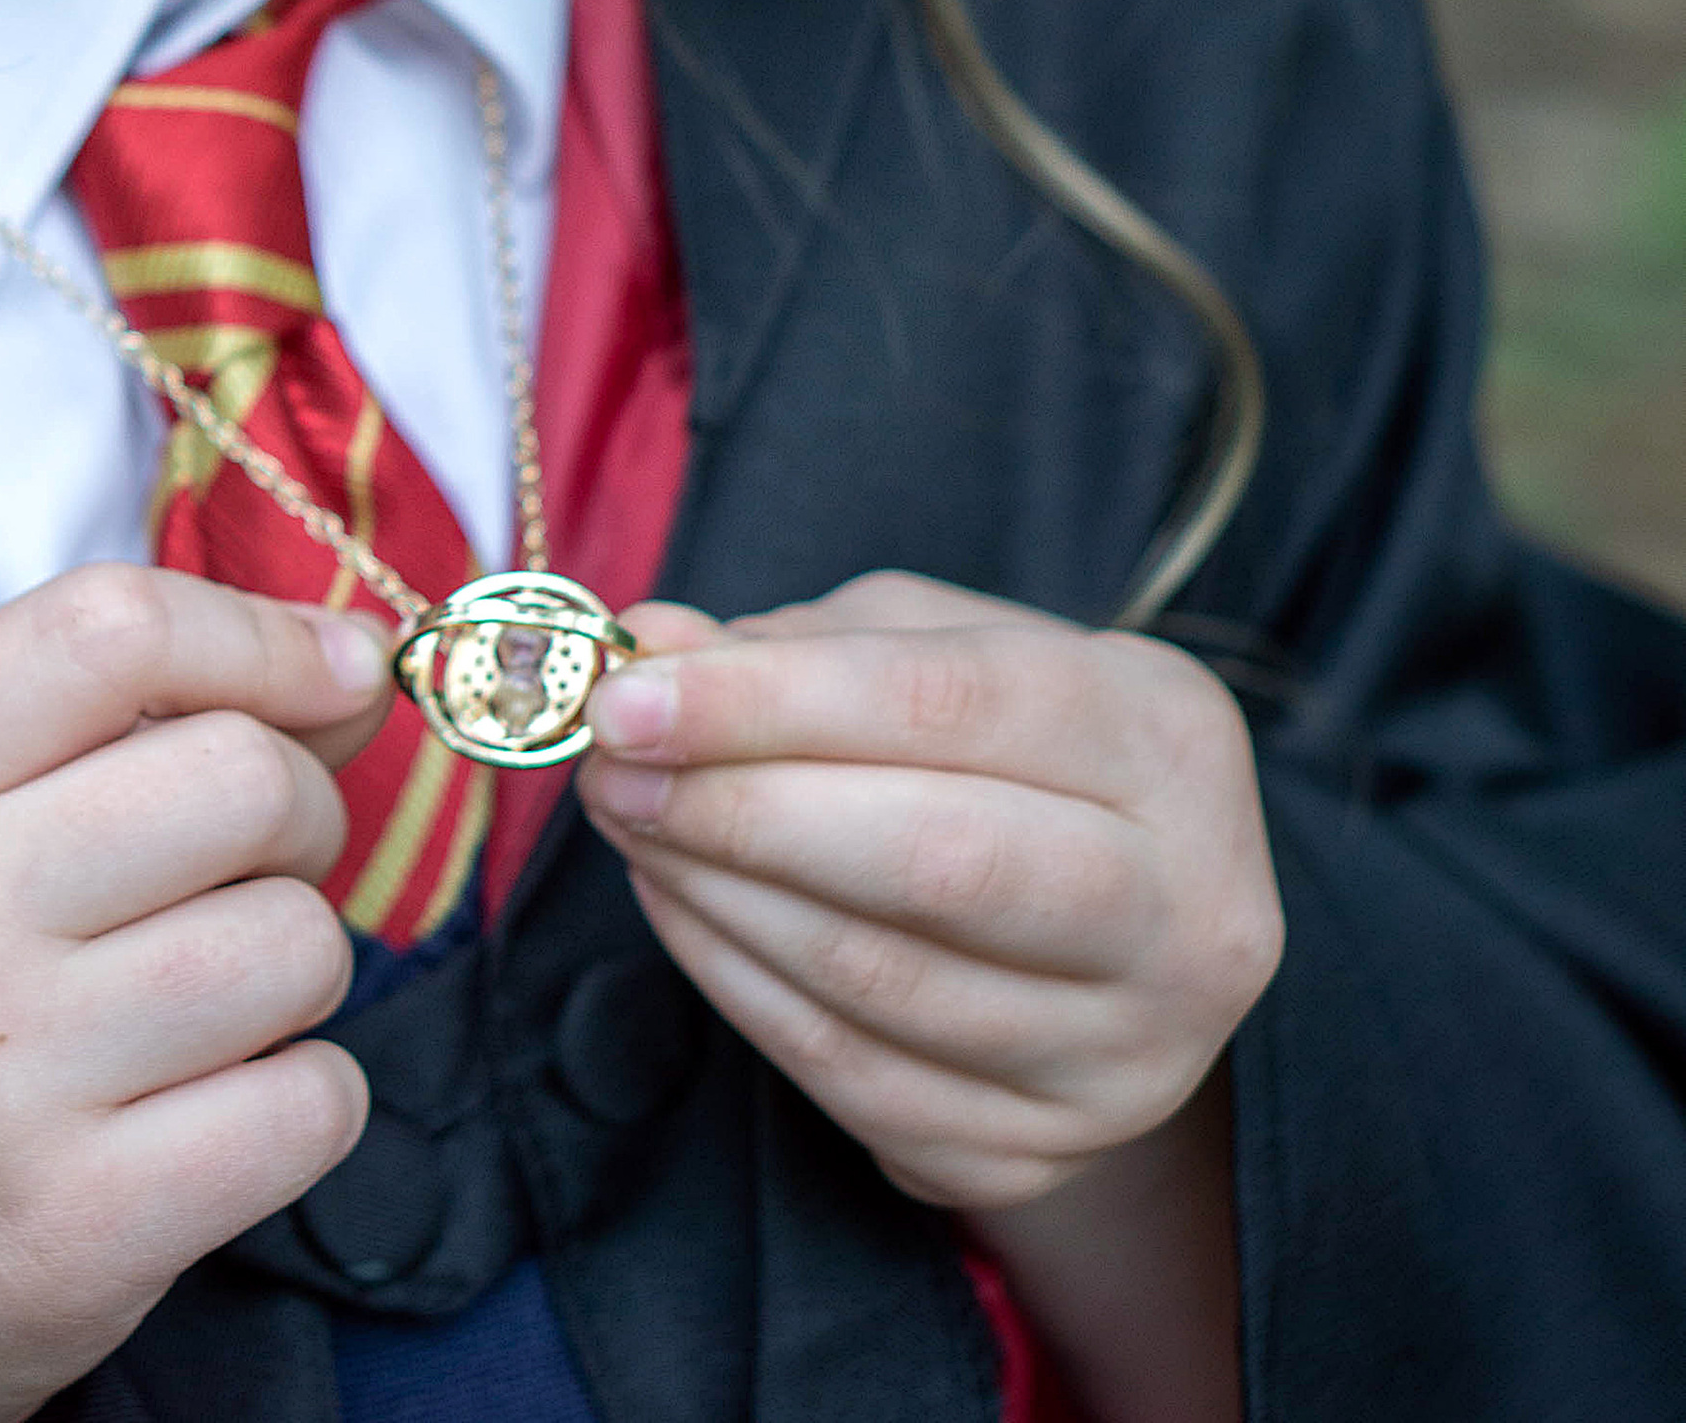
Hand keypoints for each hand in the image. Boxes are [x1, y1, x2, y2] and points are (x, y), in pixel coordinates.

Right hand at [0, 564, 390, 1422]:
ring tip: (210, 1000)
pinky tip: (217, 1112)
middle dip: (299, 811)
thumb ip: (132, 714)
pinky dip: (306, 1100)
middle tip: (244, 870)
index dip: (263, 634)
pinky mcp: (78, 1229)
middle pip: (243, 777)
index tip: (340, 669)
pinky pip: (311, 1105)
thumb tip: (358, 666)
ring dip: (299, 965)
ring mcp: (1, 1085)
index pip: (114, 630)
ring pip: (297, 944)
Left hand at [575, 571, 1281, 1218]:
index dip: (772, 701)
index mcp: (1169, 740)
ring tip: (631, 823)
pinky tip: (683, 910)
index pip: (950, 706)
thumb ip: (799, 645)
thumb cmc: (1014, 747)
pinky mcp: (1045, 1152)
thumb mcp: (934, 650)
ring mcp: (1126, 1055)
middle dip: (741, 809)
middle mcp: (1186, 910)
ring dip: (718, 897)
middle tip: (611, 767)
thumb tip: (650, 650)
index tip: (627, 692)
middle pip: (937, 862)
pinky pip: (855, 1080)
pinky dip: (740, 989)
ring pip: (881, 981)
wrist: (1127, 925)